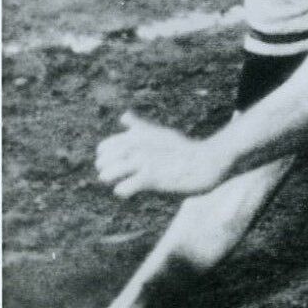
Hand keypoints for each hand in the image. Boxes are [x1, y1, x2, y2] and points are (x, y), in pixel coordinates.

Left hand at [95, 111, 230, 198]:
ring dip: (114, 182)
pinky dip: (124, 192)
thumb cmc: (183, 149)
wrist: (206, 161)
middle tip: (122, 177)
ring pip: (107, 175)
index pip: (103, 148)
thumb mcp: (159, 132)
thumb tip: (123, 116)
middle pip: (102, 162)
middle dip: (108, 171)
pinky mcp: (149, 178)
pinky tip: (133, 191)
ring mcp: (142, 161)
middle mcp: (135, 146)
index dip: (106, 158)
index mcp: (136, 135)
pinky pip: (122, 189)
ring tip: (125, 184)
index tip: (117, 164)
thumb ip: (139, 125)